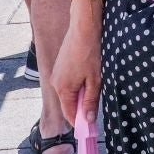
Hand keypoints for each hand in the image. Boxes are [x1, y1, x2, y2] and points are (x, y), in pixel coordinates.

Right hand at [52, 8, 102, 125]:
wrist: (84, 27)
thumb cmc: (90, 52)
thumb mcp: (95, 79)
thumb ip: (91, 101)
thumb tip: (89, 120)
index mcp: (62, 89)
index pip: (69, 114)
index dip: (80, 122)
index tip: (91, 127)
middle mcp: (56, 82)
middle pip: (69, 103)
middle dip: (82, 107)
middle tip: (97, 106)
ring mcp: (57, 73)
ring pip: (69, 92)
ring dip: (81, 94)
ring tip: (96, 86)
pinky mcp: (60, 66)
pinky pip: (69, 82)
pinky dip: (78, 84)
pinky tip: (89, 76)